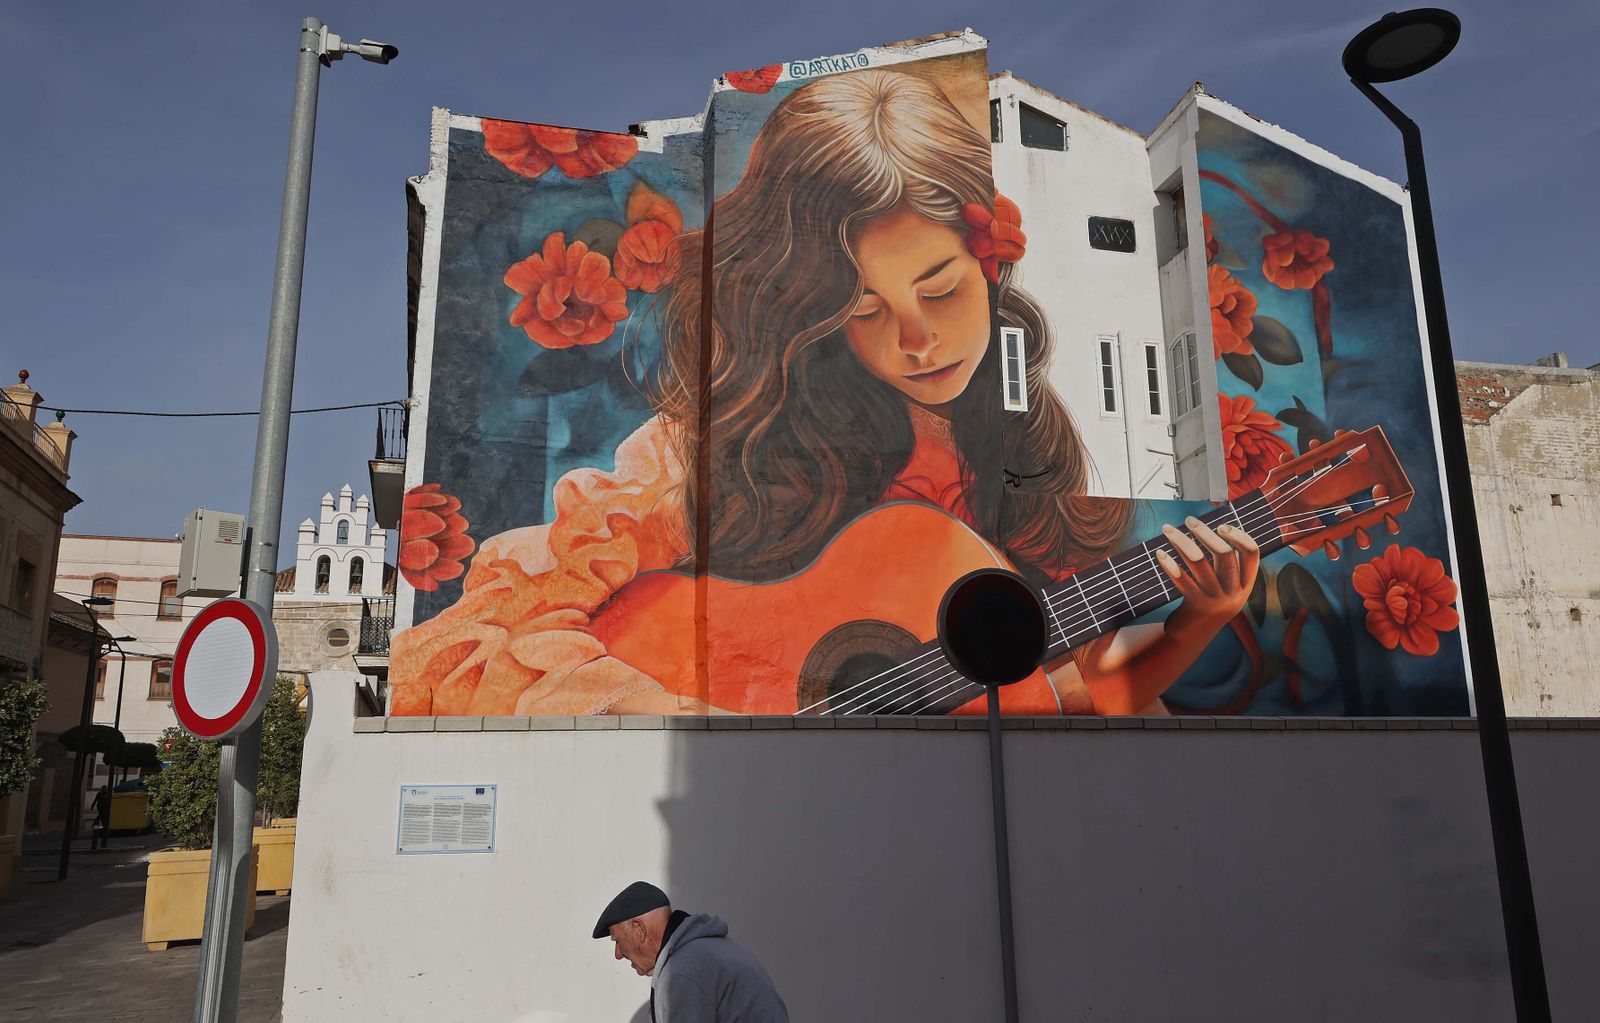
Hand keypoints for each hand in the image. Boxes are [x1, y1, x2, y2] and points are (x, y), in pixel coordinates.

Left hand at [1154, 516, 1260, 639]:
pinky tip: (1159, 553)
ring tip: (1168, 529)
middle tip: (1190, 520)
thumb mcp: (1224, 587)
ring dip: (1181, 541)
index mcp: (1246, 585)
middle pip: (1225, 554)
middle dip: (1206, 533)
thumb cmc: (1206, 604)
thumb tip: (1211, 528)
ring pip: (1199, 562)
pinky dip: (1169, 563)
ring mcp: (1215, 600)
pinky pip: (1181, 579)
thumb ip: (1225, 564)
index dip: (1239, 536)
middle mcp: (1234, 592)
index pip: (1252, 553)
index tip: (1222, 525)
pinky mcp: (1194, 605)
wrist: (1191, 639)